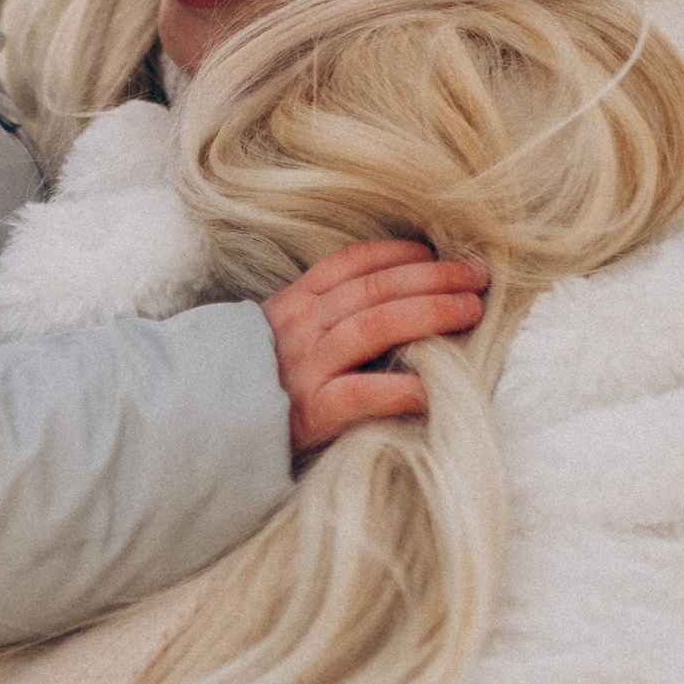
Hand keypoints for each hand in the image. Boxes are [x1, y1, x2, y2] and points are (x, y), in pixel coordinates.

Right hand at [263, 240, 487, 459]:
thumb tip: (389, 300)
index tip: (435, 252)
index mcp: (293, 305)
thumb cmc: (257, 387)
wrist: (207, 431)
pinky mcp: (309, 413)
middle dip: (432, 277)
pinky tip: (430, 387)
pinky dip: (398, 388)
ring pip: (372, 326)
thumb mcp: (280, 337)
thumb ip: (322, 317)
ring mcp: (304, 368)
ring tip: (470, 311)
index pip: (349, 263)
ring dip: (429, 313)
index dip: (397, 253)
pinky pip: (359, 393)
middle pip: (373, 289)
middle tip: (476, 278)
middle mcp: (299, 328)